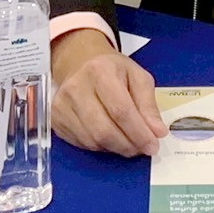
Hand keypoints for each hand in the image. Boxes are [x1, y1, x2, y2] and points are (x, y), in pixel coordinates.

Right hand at [51, 28, 168, 156]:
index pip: (121, 110)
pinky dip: (101, 147)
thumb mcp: (138, 77)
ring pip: (92, 141)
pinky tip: (111, 139)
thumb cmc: (113, 70)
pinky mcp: (55, 120)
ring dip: (115, 148)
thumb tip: (157, 132)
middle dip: (127, 145)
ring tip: (129, 144)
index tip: (153, 146)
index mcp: (101, 71)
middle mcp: (77, 88)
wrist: (80, 63)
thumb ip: (149, 105)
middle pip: (104, 130)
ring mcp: (62, 105)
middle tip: (142, 149)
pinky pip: (82, 144)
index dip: (138, 133)